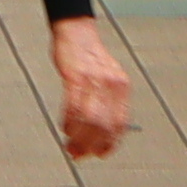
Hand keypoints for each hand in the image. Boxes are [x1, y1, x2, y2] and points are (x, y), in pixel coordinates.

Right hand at [48, 14, 139, 159]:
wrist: (76, 32)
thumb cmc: (90, 59)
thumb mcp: (108, 79)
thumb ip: (108, 104)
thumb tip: (101, 136)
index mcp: (122, 87)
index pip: (121, 123)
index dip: (111, 142)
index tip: (100, 154)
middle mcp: (111, 84)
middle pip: (103, 125)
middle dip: (90, 145)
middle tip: (78, 154)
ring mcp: (93, 80)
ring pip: (88, 120)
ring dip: (78, 138)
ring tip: (70, 145)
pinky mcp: (75, 76)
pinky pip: (72, 107)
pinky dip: (68, 122)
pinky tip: (65, 128)